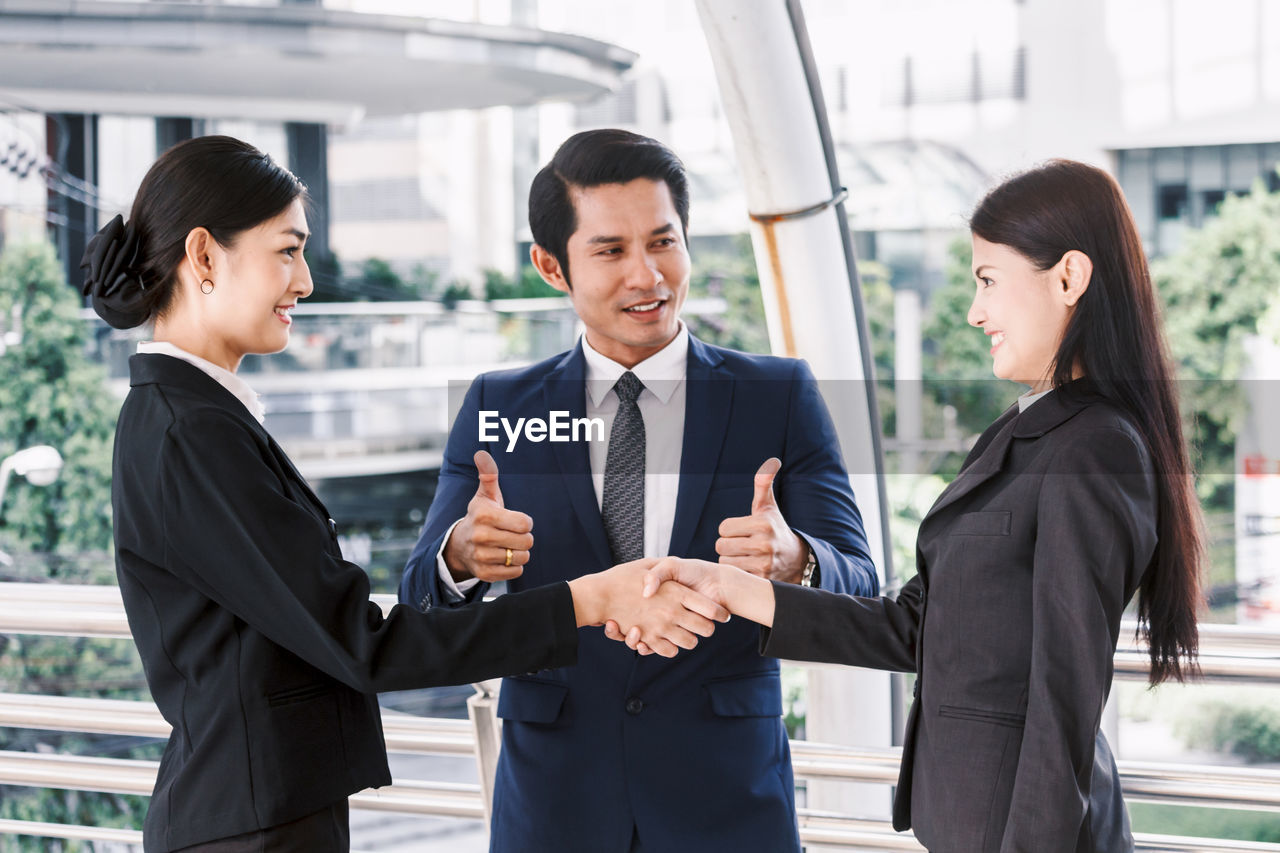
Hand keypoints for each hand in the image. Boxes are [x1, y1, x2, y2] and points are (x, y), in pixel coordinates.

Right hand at [441, 451, 533, 582]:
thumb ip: (488, 474)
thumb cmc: (480, 516)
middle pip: (526, 541)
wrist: (459, 545)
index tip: (515, 520)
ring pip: (522, 558)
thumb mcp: (484, 495)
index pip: (525, 523)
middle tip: (512, 534)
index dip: (524, 522)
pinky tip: (503, 558)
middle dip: (524, 538)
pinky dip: (514, 566)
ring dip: (520, 552)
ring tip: (508, 546)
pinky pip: (515, 572)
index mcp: (484, 515)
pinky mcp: (484, 574)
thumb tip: (481, 454)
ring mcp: (481, 557)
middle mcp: (481, 537)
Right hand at [584, 559, 728, 657]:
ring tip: (686, 633)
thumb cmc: (623, 577)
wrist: (600, 595)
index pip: (711, 608)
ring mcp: (662, 627)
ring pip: (690, 643)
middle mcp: (673, 612)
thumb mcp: (648, 564)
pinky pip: (670, 651)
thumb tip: (680, 576)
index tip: (722, 615)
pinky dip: (671, 648)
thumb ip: (665, 569)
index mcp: (677, 592)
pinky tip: (669, 640)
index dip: (720, 613)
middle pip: (705, 629)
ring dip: (690, 639)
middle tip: (704, 625)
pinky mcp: (649, 639)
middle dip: (707, 628)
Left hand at [715, 458, 808, 582]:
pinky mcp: (761, 579)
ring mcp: (763, 563)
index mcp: (762, 523)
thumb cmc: (775, 529)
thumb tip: (772, 461)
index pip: (723, 528)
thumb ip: (763, 484)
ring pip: (725, 561)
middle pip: (721, 545)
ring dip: (732, 560)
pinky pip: (732, 575)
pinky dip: (737, 572)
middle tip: (744, 545)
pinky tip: (749, 567)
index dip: (730, 530)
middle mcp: (764, 543)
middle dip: (729, 545)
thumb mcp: (769, 507)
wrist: (797, 560)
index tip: (743, 531)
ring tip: (747, 556)